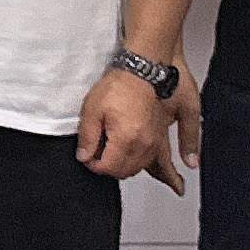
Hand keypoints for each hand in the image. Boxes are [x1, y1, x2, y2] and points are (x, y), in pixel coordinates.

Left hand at [76, 66, 191, 191]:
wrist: (144, 71)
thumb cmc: (120, 85)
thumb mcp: (93, 109)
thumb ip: (87, 137)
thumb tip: (84, 157)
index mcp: (126, 139)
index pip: (108, 167)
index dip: (94, 165)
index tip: (88, 157)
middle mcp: (144, 144)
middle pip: (124, 171)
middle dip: (109, 167)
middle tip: (97, 156)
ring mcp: (155, 141)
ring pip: (139, 168)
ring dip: (126, 167)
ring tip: (114, 159)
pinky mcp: (161, 136)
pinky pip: (159, 160)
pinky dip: (155, 168)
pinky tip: (165, 179)